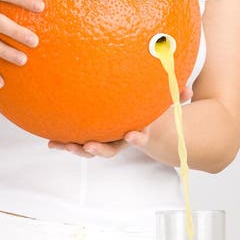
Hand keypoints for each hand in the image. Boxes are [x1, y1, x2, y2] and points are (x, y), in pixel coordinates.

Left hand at [48, 85, 193, 158]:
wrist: (146, 130)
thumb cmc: (154, 112)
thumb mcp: (167, 106)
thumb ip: (176, 97)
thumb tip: (189, 89)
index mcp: (138, 132)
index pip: (140, 138)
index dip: (138, 139)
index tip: (133, 136)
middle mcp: (120, 139)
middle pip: (111, 149)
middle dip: (100, 149)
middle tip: (89, 146)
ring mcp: (105, 140)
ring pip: (91, 148)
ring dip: (76, 148)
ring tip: (63, 145)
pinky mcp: (91, 136)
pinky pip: (77, 141)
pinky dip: (64, 142)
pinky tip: (50, 141)